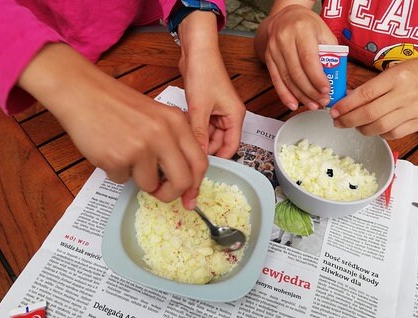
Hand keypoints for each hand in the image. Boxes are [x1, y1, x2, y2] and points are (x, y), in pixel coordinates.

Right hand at [19, 43, 206, 209]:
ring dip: (137, 178)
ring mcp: (141, 147)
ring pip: (150, 185)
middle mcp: (163, 134)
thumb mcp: (156, 115)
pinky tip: (108, 150)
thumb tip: (183, 179)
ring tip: (124, 155)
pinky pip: (123, 180)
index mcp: (176, 122)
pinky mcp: (118, 158)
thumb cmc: (117, 105)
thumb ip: (172, 142)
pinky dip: (116, 171)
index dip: (195, 185)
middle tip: (159, 193)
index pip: (200, 162)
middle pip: (182, 181)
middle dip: (171, 194)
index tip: (189, 198)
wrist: (82, 92)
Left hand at [178, 11, 245, 158]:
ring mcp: (218, 112)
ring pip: (209, 135)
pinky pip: (201, 125)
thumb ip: (199, 134)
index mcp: (235, 116)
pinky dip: (193, 129)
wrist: (196, 50)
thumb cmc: (204, 72)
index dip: (218, 159)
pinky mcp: (207, 108)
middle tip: (187, 156)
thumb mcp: (199, 108)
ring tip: (182, 141)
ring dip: (197, 139)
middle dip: (205, 149)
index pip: (232, 147)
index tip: (202, 167)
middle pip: (219, 143)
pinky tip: (181, 129)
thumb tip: (198, 156)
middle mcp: (229, 116)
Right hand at [256, 4, 336, 109]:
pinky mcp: (268, 59)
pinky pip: (276, 80)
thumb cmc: (307, 24)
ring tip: (313, 104)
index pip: (308, 59)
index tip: (326, 90)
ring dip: (300, 95)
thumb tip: (336, 78)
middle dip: (311, 91)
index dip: (317, 78)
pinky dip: (285, 95)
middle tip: (322, 101)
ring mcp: (274, 50)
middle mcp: (284, 39)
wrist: (284, 17)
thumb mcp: (324, 31)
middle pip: (297, 72)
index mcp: (301, 30)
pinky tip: (294, 104)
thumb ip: (330, 52)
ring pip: (287, 79)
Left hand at [330, 56, 417, 138]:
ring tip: (355, 125)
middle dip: (349, 120)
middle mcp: (407, 94)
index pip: (366, 93)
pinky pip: (394, 134)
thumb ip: (371, 85)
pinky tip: (374, 127)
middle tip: (338, 122)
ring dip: (362, 129)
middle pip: (371, 114)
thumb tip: (345, 99)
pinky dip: (380, 134)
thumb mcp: (393, 70)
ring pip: (381, 127)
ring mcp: (415, 110)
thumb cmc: (414, 72)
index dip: (347, 105)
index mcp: (397, 77)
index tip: (334, 111)